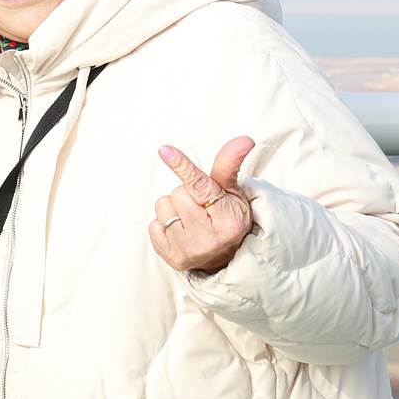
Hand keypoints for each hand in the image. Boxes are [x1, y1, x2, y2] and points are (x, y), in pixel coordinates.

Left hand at [148, 138, 256, 274]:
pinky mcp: (173, 258)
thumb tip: (245, 139)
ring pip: (163, 207)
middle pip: (177, 193)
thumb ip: (229, 165)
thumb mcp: (233, 191)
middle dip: (186, 195)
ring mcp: (190, 250)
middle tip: (201, 208)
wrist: (226, 256)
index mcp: (229, 219)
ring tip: (190, 220)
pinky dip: (164, 225)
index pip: (200, 186)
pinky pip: (153, 225)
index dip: (182, 166)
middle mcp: (210, 238)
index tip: (165, 150)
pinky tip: (181, 231)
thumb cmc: (228, 216)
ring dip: (173, 208)